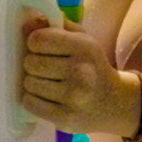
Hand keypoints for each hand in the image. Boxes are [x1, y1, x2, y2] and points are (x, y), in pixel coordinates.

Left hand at [19, 16, 141, 136]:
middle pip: (30, 62)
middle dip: (33, 64)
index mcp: (84, 47)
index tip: (43, 48)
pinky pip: (30, 103)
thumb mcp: (82, 39)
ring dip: (33, 82)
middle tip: (45, 68)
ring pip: (29, 83)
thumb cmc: (92, 66)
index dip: (35, 43)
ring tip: (47, 83)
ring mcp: (73, 97)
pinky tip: (45, 97)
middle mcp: (80, 71)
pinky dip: (32, 99)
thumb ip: (55, 26)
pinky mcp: (64, 118)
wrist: (114, 102)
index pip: (38, 39)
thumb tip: (27, 23)